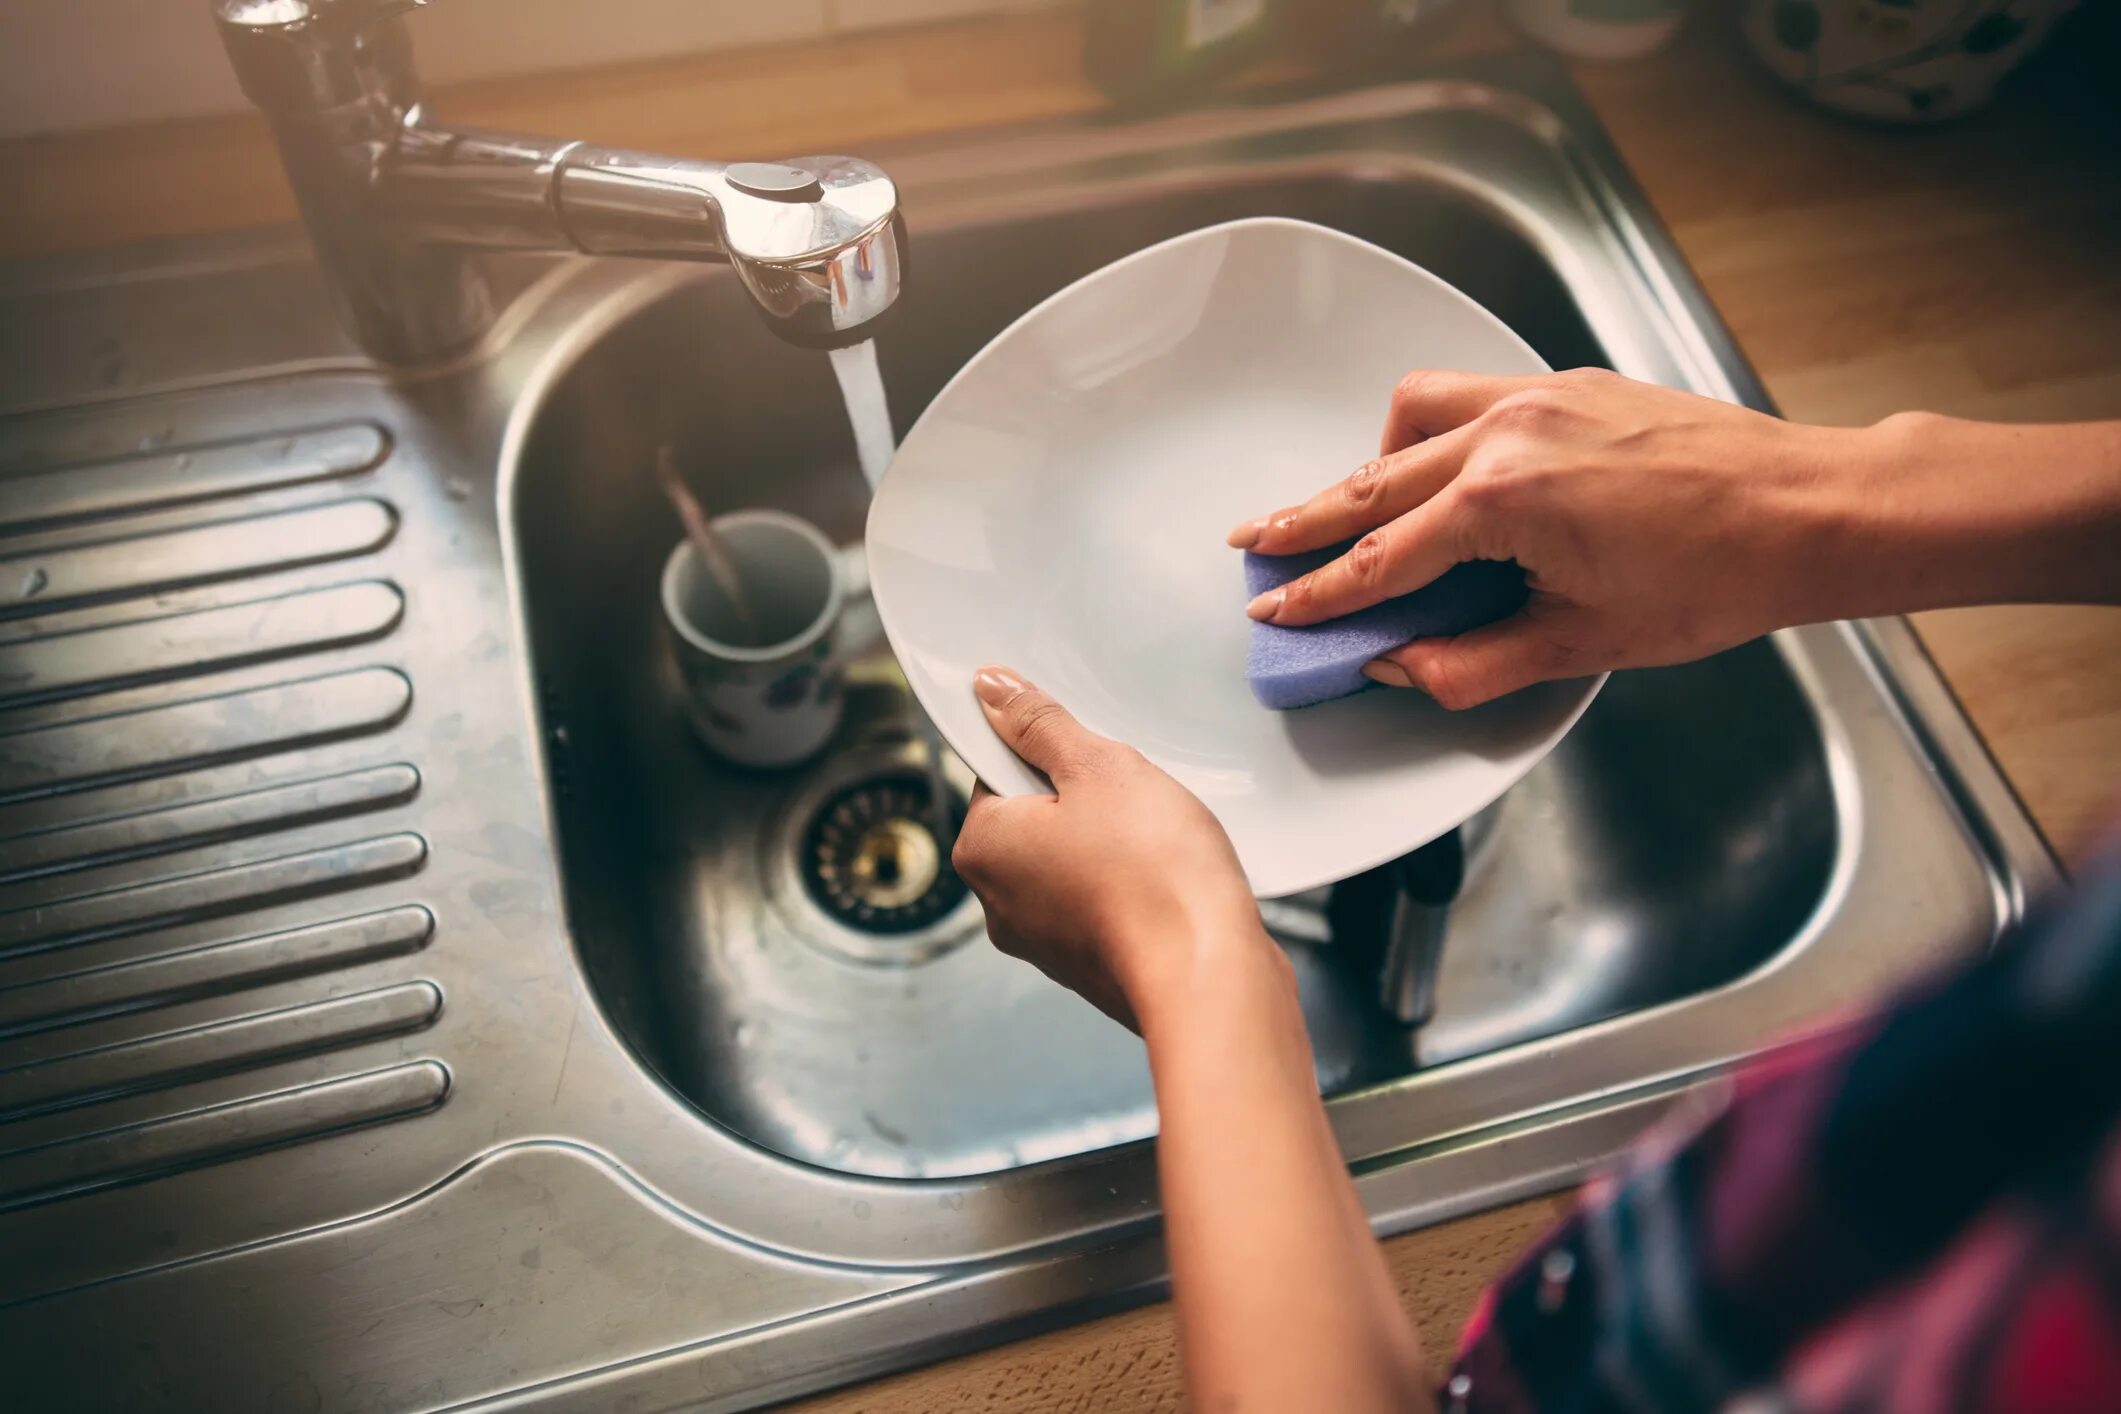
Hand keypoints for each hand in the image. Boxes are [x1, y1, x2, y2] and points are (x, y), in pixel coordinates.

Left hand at [951, 666, 1276, 1032]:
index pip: (997, 773)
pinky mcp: (1089, 966)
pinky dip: (1130, 886)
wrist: (1209, 976)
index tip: (1092, 757)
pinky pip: (1103, 903)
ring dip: (1111, 844)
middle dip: (1084, 800)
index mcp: (982, 848)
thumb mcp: (1098, 768)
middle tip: (1132, 797)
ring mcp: (1044, 942)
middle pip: (1035, 819)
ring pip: (1072, 862)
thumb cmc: (1152, 873)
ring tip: (1156, 842)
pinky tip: (1166, 881)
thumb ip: (1039, 724)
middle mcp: (998, 903)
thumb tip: (992, 689)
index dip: (1049, 754)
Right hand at [1228, 368, 1869, 707]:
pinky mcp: (1565, 385)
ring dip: (1364, 465)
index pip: (1381, 559)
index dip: (1319, 595)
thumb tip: (1399, 667)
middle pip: (1371, 482)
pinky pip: (1464, 393)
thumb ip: (1471, 662)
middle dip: (1305, 519)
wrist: (1806, 510)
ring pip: (1410, 419)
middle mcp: (1509, 432)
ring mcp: (1536, 398)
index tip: (1276, 610)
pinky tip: (1429, 464)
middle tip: (1254, 542)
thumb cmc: (1716, 575)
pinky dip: (1425, 429)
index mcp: (1505, 500)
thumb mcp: (1582, 642)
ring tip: (1338, 507)